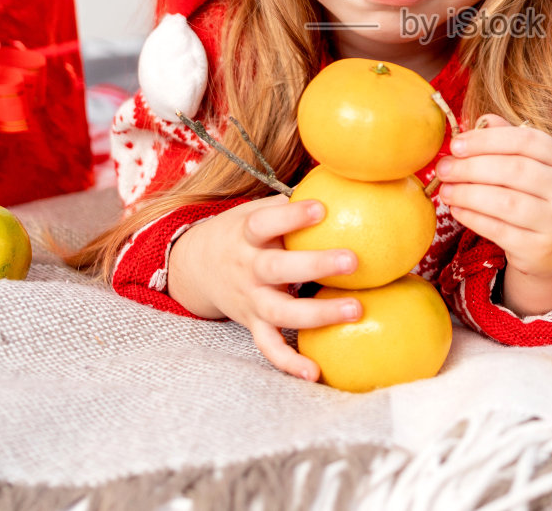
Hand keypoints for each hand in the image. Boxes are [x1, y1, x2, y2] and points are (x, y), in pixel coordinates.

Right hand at [170, 195, 361, 382]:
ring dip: (317, 314)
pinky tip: (317, 373)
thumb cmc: (245, 232)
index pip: (264, 224)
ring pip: (280, 313)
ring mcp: (249, 300)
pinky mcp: (253, 324)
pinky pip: (271, 348)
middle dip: (314, 265)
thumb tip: (348, 177)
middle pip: (276, 269)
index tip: (322, 209)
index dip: (291, 217)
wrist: (196, 266)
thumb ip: (292, 203)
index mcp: (246, 236)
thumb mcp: (257, 211)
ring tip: (355, 309)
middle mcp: (246, 269)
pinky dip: (290, 363)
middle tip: (353, 261)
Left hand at [433, 113, 551, 280]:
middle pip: (515, 170)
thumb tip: (483, 119)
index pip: (526, 140)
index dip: (487, 140)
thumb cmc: (534, 196)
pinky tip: (456, 209)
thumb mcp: (529, 165)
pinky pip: (499, 230)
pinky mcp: (539, 247)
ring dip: (468, 194)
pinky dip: (473, 218)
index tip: (455, 144)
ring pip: (506, 202)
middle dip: (471, 167)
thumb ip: (508, 140)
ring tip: (445, 190)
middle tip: (443, 168)